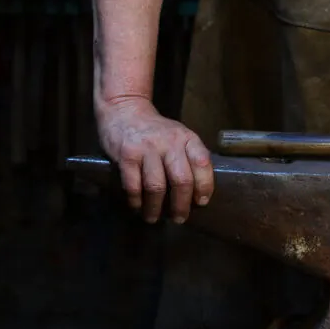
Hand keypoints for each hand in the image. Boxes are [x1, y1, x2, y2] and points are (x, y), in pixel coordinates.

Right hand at [96, 96, 213, 224]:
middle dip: (181, 205)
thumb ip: (188, 157)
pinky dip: (136, 201)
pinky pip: (134, 186)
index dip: (204, 186)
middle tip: (180, 218)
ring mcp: (147, 148)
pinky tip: (138, 207)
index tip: (201, 202)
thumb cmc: (156, 131)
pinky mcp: (127, 154)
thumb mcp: (178, 136)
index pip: (202, 163)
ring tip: (154, 218)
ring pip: (157, 186)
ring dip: (156, 208)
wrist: (125, 110)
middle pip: (181, 179)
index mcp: (187, 137)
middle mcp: (169, 142)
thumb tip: (196, 193)